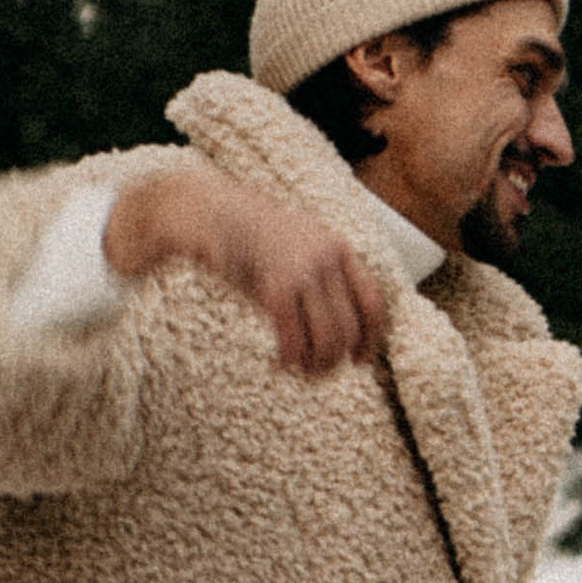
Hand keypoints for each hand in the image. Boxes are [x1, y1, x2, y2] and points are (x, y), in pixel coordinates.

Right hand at [105, 163, 389, 377]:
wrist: (208, 208)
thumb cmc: (247, 234)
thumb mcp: (295, 248)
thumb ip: (318, 278)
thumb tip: (336, 328)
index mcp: (338, 247)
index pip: (373, 302)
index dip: (371, 339)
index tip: (359, 362)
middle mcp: (326, 258)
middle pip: (349, 328)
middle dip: (334, 360)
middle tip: (314, 374)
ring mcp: (303, 272)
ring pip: (327, 339)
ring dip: (315, 365)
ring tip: (297, 370)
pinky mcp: (275, 287)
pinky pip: (295, 338)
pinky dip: (290, 359)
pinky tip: (279, 363)